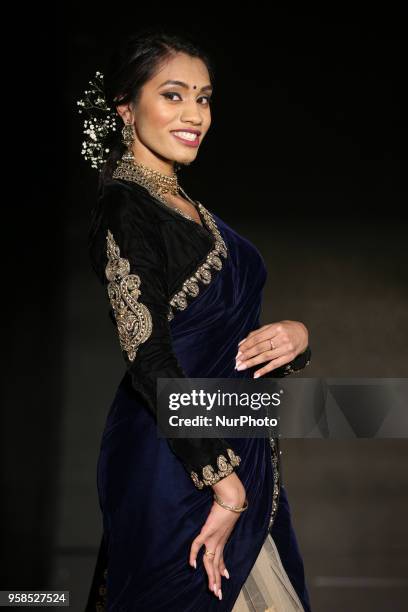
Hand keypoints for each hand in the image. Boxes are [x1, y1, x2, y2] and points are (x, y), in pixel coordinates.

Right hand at [189, 473, 245, 600]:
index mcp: (222, 540)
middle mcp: (218, 542)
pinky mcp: (208, 530)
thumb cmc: (230, 506)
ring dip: (211, 576)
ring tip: (212, 589)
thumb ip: (222, 524)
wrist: (232, 499)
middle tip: (218, 594)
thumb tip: (222, 521)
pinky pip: (197, 545)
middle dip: (216, 581)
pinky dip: (193, 555)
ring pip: (210, 561)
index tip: (225, 578)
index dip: (222, 570)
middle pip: (216, 565)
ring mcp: (213, 537)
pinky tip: (192, 564)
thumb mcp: (227, 519)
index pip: (221, 559)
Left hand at [235, 320, 308, 377]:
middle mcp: (281, 338)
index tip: (238, 351)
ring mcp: (286, 348)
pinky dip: (264, 370)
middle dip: (247, 355)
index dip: (247, 345)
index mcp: (276, 328)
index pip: (257, 338)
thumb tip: (242, 343)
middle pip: (260, 348)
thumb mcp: (272, 326)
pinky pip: (274, 365)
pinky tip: (256, 374)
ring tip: (242, 367)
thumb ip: (257, 333)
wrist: (303, 334)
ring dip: (252, 363)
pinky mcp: (289, 357)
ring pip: (265, 357)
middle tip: (237, 361)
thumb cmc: (285, 329)